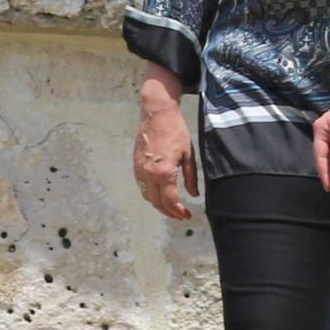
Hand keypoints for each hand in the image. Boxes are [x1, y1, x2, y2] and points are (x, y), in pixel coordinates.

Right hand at [131, 77, 198, 220]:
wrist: (157, 114)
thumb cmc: (175, 131)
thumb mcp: (188, 154)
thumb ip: (190, 177)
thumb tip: (193, 194)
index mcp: (164, 172)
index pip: (170, 201)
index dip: (178, 212)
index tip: (187, 215)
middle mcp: (149, 174)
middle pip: (157, 203)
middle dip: (169, 212)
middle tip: (180, 215)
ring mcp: (140, 170)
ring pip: (147, 196)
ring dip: (158, 205)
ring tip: (170, 207)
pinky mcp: (135, 165)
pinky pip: (141, 186)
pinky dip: (150, 194)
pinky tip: (159, 193)